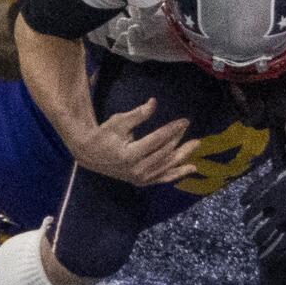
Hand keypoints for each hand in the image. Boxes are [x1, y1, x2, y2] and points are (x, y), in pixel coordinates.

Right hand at [72, 99, 199, 186]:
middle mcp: (136, 169)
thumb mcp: (118, 121)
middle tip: (188, 127)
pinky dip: (178, 174)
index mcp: (130, 154)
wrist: (89, 154)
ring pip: (167, 166)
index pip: (157, 140)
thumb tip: (154, 102)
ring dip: (183, 155)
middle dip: (178, 139)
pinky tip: (191, 167)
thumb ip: (137, 114)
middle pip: (164, 153)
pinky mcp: (141, 181)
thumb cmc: (103, 135)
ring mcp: (139, 178)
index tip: (185, 120)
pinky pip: (163, 178)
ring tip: (196, 144)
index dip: (172, 129)